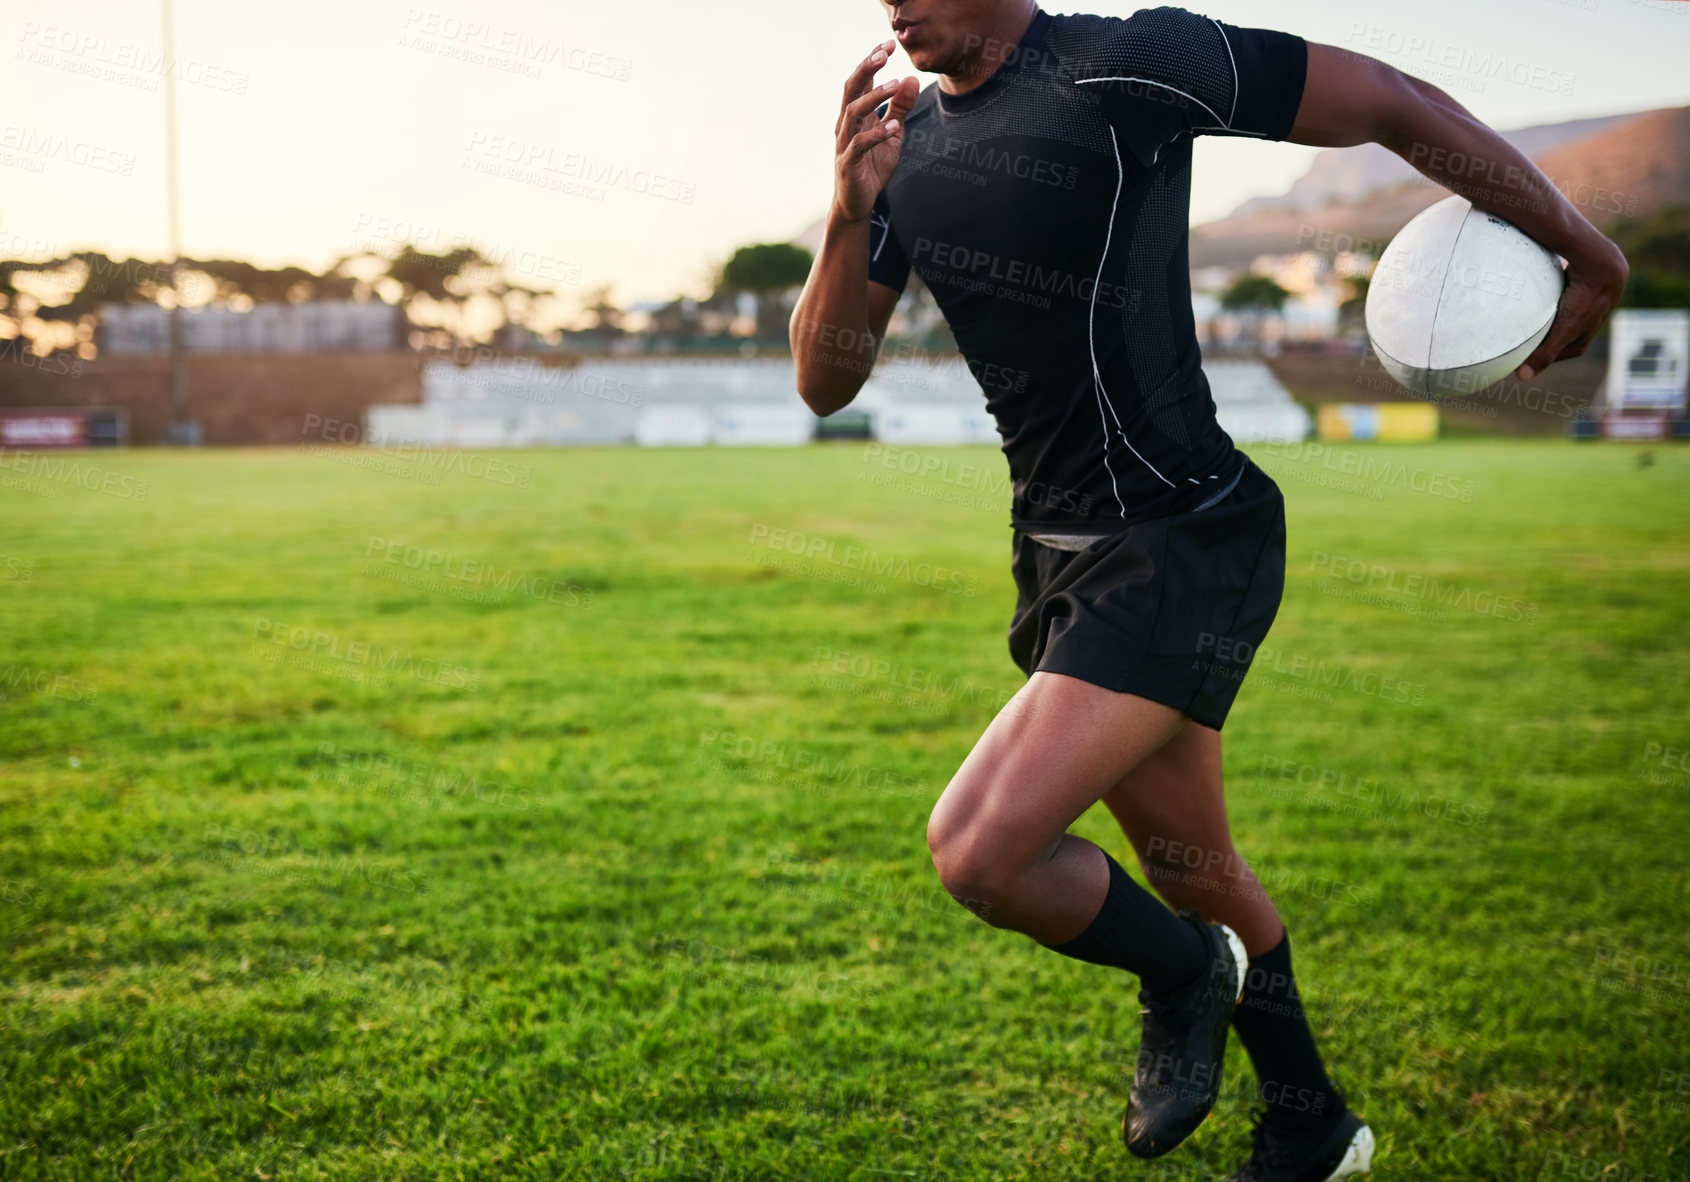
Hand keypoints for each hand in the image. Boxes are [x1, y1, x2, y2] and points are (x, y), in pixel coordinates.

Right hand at [833, 39, 920, 223]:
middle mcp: (846, 124)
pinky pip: (860, 144)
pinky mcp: (848, 163)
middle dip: (866, 69)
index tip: (888, 44)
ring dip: (874, 97)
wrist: (857, 202)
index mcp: (856, 115)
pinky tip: (894, 126)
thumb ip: (900, 108)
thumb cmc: (872, 166)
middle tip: (883, 53)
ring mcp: (844, 143)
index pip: (862, 81)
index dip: (872, 61)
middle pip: (851, 89)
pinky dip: (877, 134)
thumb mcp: (893, 134)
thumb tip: (911, 78)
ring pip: (853, 112)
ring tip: (894, 85)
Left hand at [1517, 236, 1628, 380]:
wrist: (1602, 268)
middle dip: (1527, 341)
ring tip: (1507, 322)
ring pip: (1544, 325)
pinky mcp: (1567, 299)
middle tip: (1503, 339)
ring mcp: (1572, 316)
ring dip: (1529, 323)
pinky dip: (1535, 307)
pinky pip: (1545, 307)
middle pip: (1543, 341)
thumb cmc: (1586, 301)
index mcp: (1576, 345)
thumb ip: (1546, 352)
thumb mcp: (1565, 329)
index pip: (1543, 358)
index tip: (1506, 356)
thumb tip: (1522, 377)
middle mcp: (1575, 333)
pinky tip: (1519, 304)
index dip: (1526, 357)